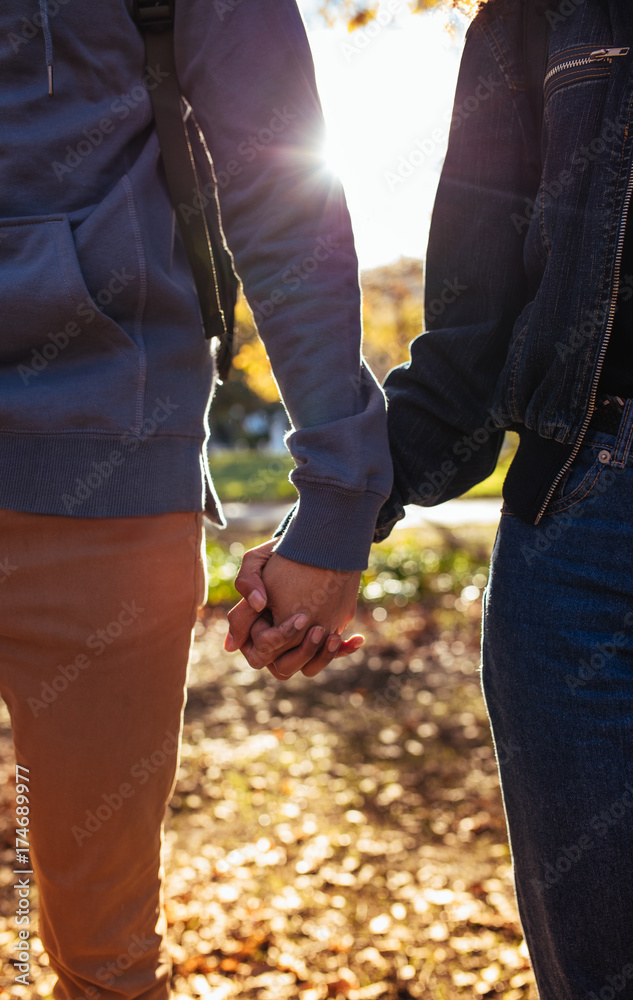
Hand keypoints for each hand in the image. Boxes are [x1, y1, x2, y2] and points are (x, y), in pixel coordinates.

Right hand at [225, 540, 362, 677]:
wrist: (314, 548)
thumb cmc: (280, 554)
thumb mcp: (258, 559)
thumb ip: (248, 580)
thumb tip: (258, 605)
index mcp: (253, 628)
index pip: (258, 651)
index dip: (278, 639)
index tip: (301, 618)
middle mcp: (274, 642)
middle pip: (282, 667)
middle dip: (302, 652)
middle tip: (320, 630)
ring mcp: (297, 643)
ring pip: (306, 668)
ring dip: (322, 657)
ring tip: (335, 636)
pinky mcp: (319, 639)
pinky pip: (329, 656)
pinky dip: (343, 650)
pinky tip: (357, 638)